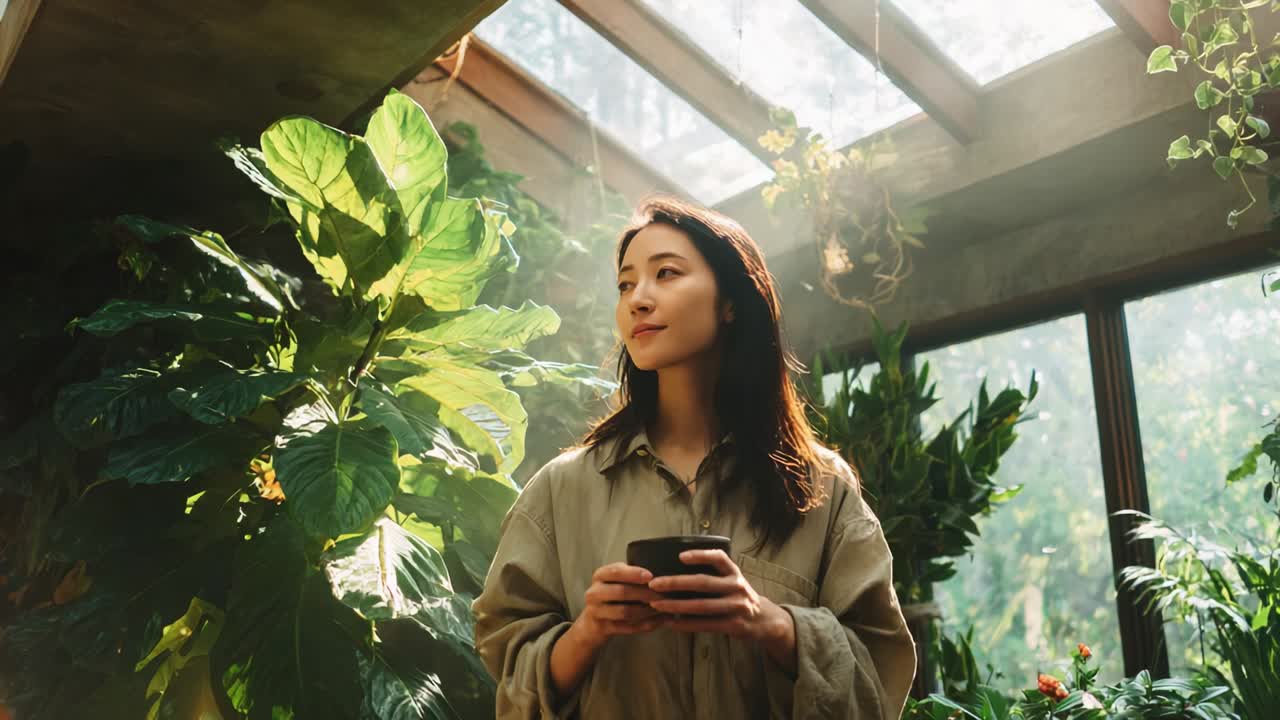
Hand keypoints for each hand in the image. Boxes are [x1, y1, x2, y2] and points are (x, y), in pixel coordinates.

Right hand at [571, 562, 666, 653]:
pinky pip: (627, 627)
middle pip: (622, 592)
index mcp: (600, 576)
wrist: (591, 624)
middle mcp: (594, 592)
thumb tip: (658, 575)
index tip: (651, 576)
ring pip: (625, 612)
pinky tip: (657, 622)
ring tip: (662, 610)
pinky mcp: (602, 628)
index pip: (616, 571)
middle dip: (645, 594)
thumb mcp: (614, 581)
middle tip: (663, 596)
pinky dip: (645, 625)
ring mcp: (596, 611)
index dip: (634, 573)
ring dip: (647, 611)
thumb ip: (630, 575)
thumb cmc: (610, 597)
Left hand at [647, 550, 796, 670]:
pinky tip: (670, 622)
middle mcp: (736, 587)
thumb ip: (714, 574)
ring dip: (676, 606)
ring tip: (657, 604)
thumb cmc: (739, 596)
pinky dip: (686, 624)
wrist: (765, 620)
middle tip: (655, 584)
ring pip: (701, 606)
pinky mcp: (733, 625)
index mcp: (734, 573)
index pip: (718, 558)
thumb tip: (676, 568)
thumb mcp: (733, 580)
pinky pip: (705, 624)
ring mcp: (736, 607)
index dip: (700, 555)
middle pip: (703, 583)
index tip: (680, 556)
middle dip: (676, 583)